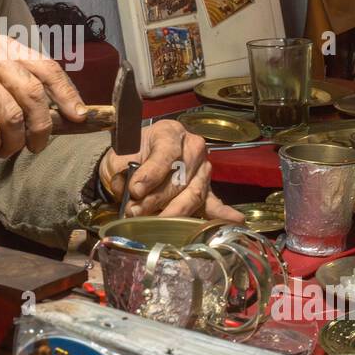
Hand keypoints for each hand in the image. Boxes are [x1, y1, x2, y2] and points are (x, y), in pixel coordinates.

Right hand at [0, 35, 87, 157]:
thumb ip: (22, 88)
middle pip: (33, 94)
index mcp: (6, 47)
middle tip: (35, 146)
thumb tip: (63, 116)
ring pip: (12, 115)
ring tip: (6, 150)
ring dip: (13, 142)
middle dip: (41, 128)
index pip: (47, 68)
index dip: (67, 94)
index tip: (79, 117)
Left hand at [98, 119, 243, 219]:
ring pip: (193, 194)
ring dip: (174, 211)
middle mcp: (192, 147)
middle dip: (156, 199)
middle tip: (136, 212)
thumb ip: (126, 172)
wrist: (132, 163)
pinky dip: (221, 213)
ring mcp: (202, 169)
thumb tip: (135, 192)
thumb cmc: (128, 156)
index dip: (151, 174)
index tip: (135, 190)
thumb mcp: (120, 157)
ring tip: (157, 222)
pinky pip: (213, 202)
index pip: (166, 154)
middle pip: (179, 178)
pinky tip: (235, 219)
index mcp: (170, 132)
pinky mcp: (205, 188)